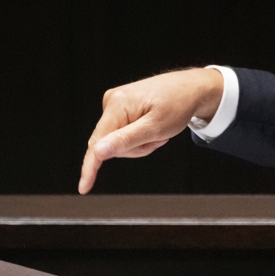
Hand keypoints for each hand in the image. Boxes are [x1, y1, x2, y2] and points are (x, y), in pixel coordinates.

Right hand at [77, 68, 223, 193]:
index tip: (84, 187)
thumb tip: (98, 152)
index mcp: (117, 105)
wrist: (190, 88)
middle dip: (134, 149)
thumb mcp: (155, 128)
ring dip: (139, 144)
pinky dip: (138, 137)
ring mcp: (115, 103)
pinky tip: (152, 128)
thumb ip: (126, 140)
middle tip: (158, 140)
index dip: (91, 167)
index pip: (98, 142)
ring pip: (118, 141)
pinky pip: (122, 133)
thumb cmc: (178, 106)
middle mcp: (111, 101)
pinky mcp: (120, 106)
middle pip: (110, 144)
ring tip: (158, 133)